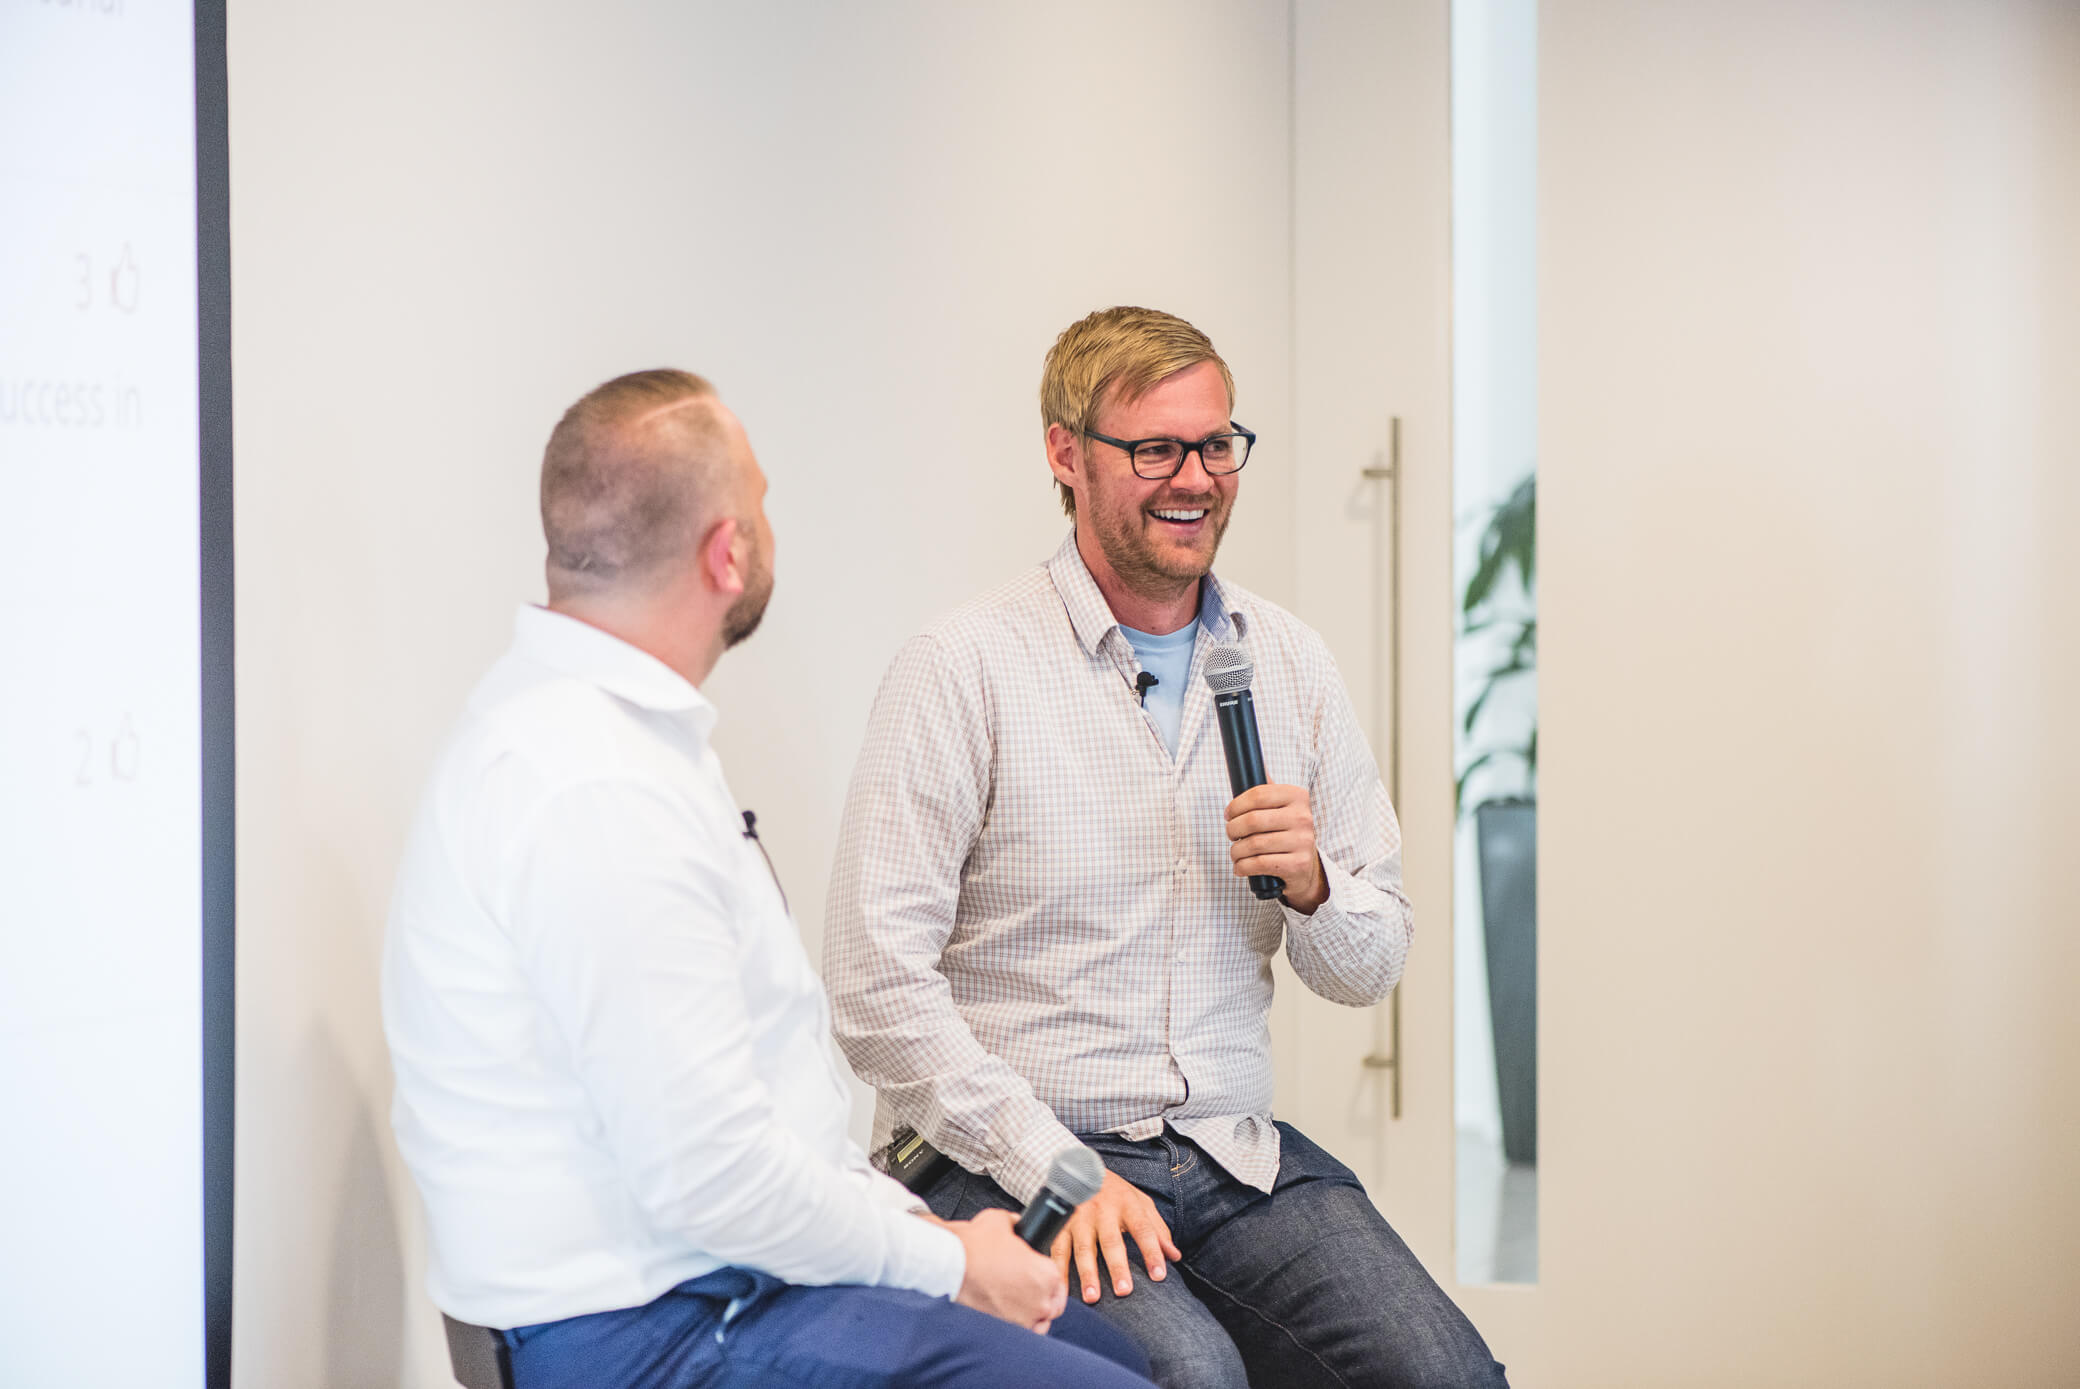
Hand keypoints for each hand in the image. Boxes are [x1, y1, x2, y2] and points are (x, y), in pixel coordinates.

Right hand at [950, 1208, 1068, 1332]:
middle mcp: (1042, 1298)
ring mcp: (1027, 1317)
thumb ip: (1015, 1222)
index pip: (1058, 1277)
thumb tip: (1016, 1223)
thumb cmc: (976, 1246)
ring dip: (1038, 1312)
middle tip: (1034, 1288)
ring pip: (1044, 1320)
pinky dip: (1025, 1325)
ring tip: (1025, 1303)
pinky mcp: (1009, 1328)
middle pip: (1056, 1302)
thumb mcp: (1000, 1220)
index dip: (1048, 1274)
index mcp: (1047, 1273)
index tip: (1039, 1273)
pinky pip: (1027, 1332)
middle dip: (1048, 1295)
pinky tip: (1017, 1315)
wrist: (952, 1264)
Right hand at [1050, 1169, 1182, 1303]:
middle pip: (1111, 1241)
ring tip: (1092, 1297)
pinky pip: (1058, 1249)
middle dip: (1117, 1267)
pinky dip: (1058, 1269)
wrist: (1080, 1168)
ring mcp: (1079, 1217)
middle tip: (1124, 1291)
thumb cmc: (1117, 1193)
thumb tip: (1174, 1256)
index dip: (1152, 1252)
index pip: (1143, 1230)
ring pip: (1083, 1248)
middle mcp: (1103, 1211)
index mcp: (1127, 1205)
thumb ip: (1157, 1230)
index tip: (1159, 1276)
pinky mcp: (1061, 1224)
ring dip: (1087, 1273)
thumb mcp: (1141, 1203)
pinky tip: (1061, 1288)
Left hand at [1225, 782, 1327, 911]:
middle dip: (1233, 829)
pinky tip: (1240, 866)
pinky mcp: (1298, 864)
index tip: (1228, 815)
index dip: (1236, 805)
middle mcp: (1303, 817)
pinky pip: (1259, 864)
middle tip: (1231, 835)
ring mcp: (1303, 842)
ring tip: (1235, 853)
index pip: (1258, 795)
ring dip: (1236, 851)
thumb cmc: (1285, 833)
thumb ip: (1267, 790)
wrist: (1305, 867)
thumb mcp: (1281, 807)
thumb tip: (1252, 763)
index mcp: (1297, 796)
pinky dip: (1242, 866)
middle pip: (1253, 820)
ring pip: (1253, 844)